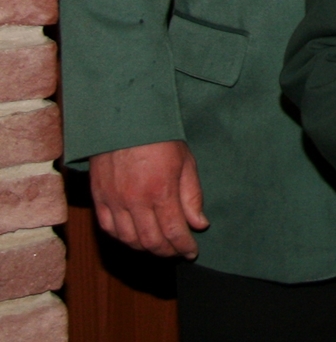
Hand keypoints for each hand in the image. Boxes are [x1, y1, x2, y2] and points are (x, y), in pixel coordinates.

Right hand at [88, 140, 208, 258]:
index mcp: (161, 191)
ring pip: (129, 239)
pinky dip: (123, 238)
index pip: (174, 232)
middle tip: (177, 252)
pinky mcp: (99, 197)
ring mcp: (114, 201)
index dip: (184, 247)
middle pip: (151, 241)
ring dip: (145, 248)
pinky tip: (134, 238)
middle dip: (167, 251)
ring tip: (159, 247)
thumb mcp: (186, 162)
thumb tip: (199, 224)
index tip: (192, 252)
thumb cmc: (161, 138)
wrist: (126, 120)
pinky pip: (109, 228)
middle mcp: (135, 201)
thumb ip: (192, 196)